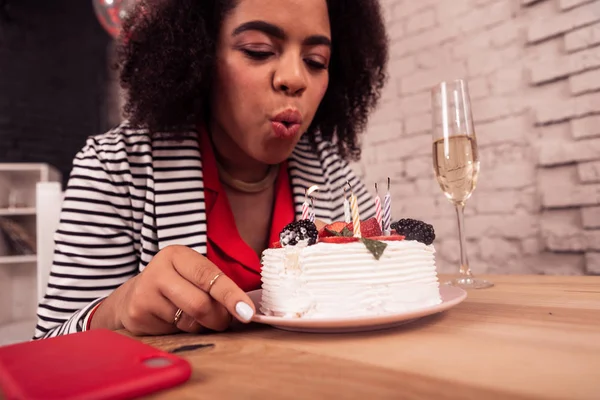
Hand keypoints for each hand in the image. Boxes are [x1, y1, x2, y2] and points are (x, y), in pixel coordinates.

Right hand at [91, 245, 255, 334]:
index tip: (247, 312)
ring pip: (189, 321)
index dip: (231, 295)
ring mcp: (144, 293)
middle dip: (219, 317)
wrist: (135, 296)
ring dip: (202, 326)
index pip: (209, 276)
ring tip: (195, 317)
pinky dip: (183, 331)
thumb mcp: (194, 275)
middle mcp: (158, 270)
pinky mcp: (137, 315)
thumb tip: (243, 310)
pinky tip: (174, 321)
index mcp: (177, 255)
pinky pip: (174, 332)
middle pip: (200, 304)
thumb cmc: (176, 284)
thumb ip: (216, 286)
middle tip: (223, 320)